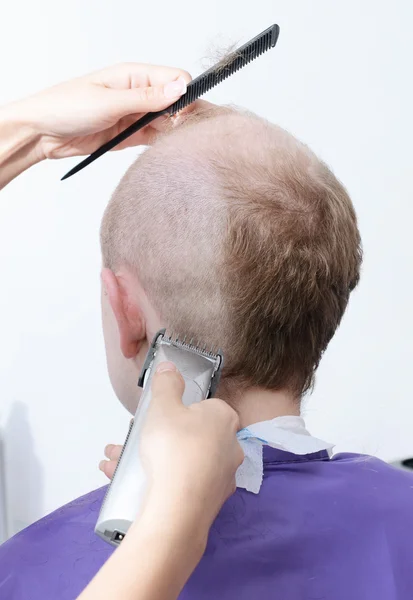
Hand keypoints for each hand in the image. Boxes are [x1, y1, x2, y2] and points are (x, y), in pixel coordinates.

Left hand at [15, 63, 190, 159]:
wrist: (43, 133)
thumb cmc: (67, 107)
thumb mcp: (109, 101)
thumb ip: (146, 98)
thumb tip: (179, 89)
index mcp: (134, 76)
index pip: (174, 78)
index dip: (185, 94)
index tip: (183, 113)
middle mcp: (138, 94)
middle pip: (175, 102)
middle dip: (183, 116)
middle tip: (180, 132)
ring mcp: (135, 116)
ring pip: (168, 122)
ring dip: (174, 132)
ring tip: (173, 143)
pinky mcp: (130, 136)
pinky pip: (155, 138)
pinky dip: (162, 144)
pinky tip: (165, 150)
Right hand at [100, 361, 242, 538]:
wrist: (178, 510)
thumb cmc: (174, 449)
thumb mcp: (163, 407)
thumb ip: (166, 384)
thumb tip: (169, 367)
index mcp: (225, 419)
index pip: (203, 407)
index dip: (178, 410)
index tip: (156, 417)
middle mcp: (230, 446)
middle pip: (189, 435)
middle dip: (154, 436)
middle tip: (130, 440)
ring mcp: (222, 477)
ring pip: (181, 461)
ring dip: (148, 459)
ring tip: (115, 462)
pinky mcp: (210, 502)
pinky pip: (180, 484)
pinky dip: (158, 481)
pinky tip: (128, 484)